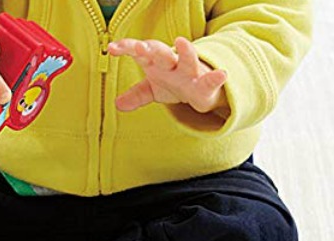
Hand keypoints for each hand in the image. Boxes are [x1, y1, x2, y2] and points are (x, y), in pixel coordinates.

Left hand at [108, 37, 227, 114]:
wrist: (201, 89)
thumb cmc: (174, 82)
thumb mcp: (153, 89)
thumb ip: (136, 95)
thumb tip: (117, 104)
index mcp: (156, 62)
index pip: (140, 52)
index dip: (126, 48)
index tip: (112, 48)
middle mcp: (172, 63)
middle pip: (161, 53)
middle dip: (152, 49)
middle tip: (142, 46)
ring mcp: (189, 72)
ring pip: (187, 60)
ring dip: (185, 51)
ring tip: (181, 42)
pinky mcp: (205, 84)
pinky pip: (210, 81)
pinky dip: (216, 78)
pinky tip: (222, 74)